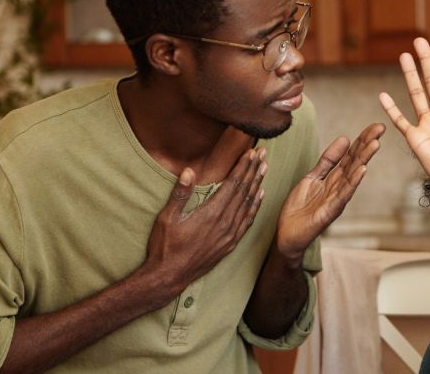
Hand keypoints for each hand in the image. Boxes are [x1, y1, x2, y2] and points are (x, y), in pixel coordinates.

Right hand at [143, 148, 266, 296]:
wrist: (169, 277)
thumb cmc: (165, 246)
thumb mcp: (167, 218)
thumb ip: (180, 194)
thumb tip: (188, 171)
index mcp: (211, 213)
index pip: (232, 184)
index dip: (243, 166)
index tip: (251, 152)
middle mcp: (225, 223)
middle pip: (244, 191)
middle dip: (253, 170)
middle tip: (262, 154)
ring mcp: (230, 234)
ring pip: (248, 204)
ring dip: (257, 184)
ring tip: (264, 169)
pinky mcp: (230, 244)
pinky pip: (248, 221)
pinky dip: (255, 206)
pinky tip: (260, 196)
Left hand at [276, 123, 385, 265]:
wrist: (287, 234)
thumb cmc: (300, 208)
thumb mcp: (312, 177)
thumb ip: (328, 160)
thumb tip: (345, 138)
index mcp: (335, 178)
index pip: (351, 155)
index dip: (362, 139)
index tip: (375, 126)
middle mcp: (340, 186)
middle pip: (355, 161)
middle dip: (367, 144)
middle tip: (380, 128)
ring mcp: (337, 198)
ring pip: (353, 175)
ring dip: (364, 159)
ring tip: (375, 144)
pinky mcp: (330, 210)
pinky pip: (344, 193)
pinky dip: (354, 181)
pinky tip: (362, 169)